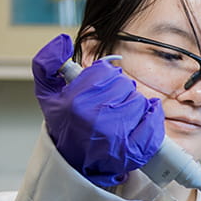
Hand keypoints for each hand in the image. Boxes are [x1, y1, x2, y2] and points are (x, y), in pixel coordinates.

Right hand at [32, 34, 165, 187]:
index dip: (103, 77)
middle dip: (119, 91)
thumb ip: (47, 63)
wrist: (75, 161)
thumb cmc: (65, 125)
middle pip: (124, 85)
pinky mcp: (134, 150)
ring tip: (120, 115)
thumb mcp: (47, 93)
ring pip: (139, 101)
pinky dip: (152, 116)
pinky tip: (141, 118)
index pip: (104, 72)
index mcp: (76, 102)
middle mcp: (97, 118)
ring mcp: (117, 136)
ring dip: (133, 104)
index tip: (98, 87)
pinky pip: (154, 122)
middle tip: (109, 103)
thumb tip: (62, 40)